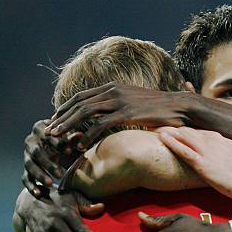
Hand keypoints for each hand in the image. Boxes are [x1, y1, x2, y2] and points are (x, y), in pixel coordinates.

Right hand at [22, 119, 81, 197]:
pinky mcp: (26, 168)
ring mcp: (26, 155)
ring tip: (51, 184)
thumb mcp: (70, 137)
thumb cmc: (65, 139)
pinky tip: (38, 193)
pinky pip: (25, 177)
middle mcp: (30, 142)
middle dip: (48, 164)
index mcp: (40, 129)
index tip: (69, 151)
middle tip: (60, 174)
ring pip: (30, 166)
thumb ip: (74, 138)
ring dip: (39, 175)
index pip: (47, 136)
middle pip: (36, 153)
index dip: (58, 144)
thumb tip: (81, 136)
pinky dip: (31, 186)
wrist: (54, 144)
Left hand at [45, 82, 196, 147]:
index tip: (56, 119)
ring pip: (85, 112)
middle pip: (79, 103)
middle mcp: (114, 91)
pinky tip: (81, 144)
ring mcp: (120, 101)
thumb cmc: (162, 108)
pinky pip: (101, 124)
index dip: (66, 108)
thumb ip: (122, 106)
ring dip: (68, 125)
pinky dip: (88, 134)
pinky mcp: (127, 113)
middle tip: (50, 131)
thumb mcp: (137, 102)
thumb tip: (112, 115)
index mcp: (115, 87)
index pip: (82, 96)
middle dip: (61, 117)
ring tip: (57, 137)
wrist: (181, 106)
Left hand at [158, 126, 231, 208]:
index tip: (174, 127)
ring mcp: (208, 152)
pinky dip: (172, 142)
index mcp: (221, 139)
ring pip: (184, 136)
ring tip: (154, 127)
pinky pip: (184, 150)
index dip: (185, 129)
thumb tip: (219, 151)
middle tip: (157, 124)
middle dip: (173, 127)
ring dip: (168, 131)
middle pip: (188, 130)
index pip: (199, 130)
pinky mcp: (203, 164)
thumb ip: (225, 149)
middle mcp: (213, 141)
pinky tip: (161, 138)